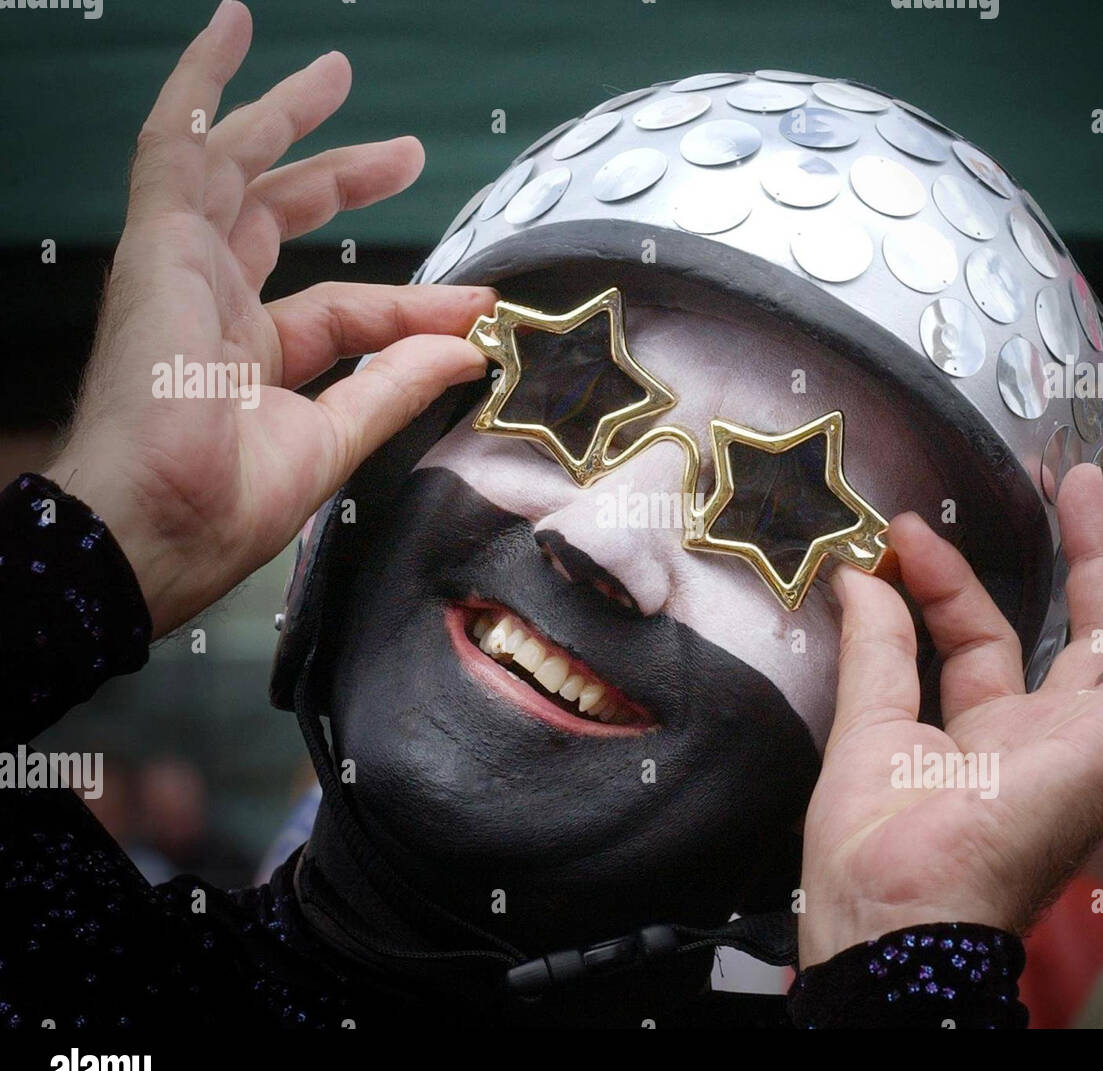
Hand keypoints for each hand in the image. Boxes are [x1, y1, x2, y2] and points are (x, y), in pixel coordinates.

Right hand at [46, 1, 492, 636]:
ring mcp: (183, 268)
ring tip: (331, 74)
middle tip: (402, 153)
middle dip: (342, 179)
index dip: (413, 305)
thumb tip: (466, 347)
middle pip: (280, 219)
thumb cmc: (222, 504)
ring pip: (233, 167)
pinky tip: (229, 35)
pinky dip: (200, 86)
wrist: (156, 519)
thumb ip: (396, 384)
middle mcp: (214, 305)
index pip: (344, 309)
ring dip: (281, 115)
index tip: (476, 307)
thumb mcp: (333, 437)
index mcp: (250, 359)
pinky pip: (175, 145)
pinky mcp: (160, 242)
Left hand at [798, 464, 1102, 965]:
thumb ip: (876, 645)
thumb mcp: (870, 722)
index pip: (984, 637)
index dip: (951, 579)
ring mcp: (1094, 741)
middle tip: (1093, 482)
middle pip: (1090, 630)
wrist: (898, 909)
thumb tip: (862, 573)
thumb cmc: (875, 850)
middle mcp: (1050, 738)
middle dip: (1099, 553)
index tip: (911, 532)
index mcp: (987, 737)